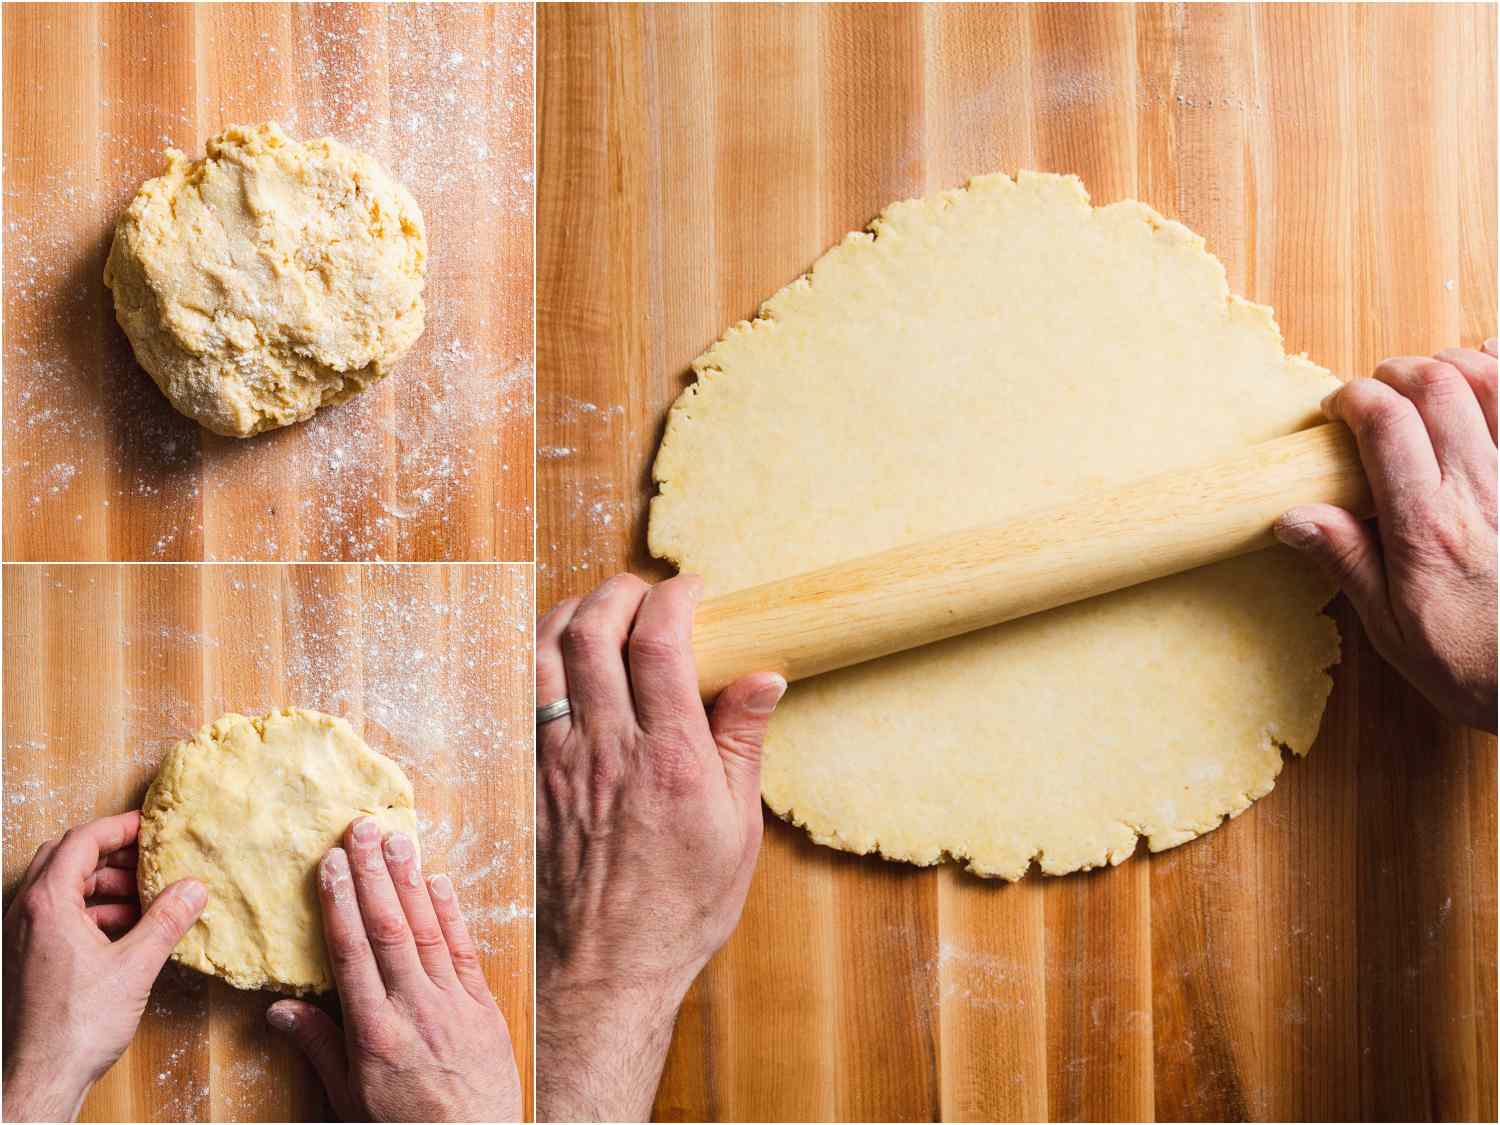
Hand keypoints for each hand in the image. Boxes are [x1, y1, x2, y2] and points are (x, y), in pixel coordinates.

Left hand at [2, 811, 205, 1121]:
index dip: (119, 829)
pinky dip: (91, 912)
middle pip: (66, 858)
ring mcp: (21, 937)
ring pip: (61, 888)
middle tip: (148, 860)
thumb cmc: (77, 1026)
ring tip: (144, 900)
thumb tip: (193, 888)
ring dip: (103, 886)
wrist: (41, 1077)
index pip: (81, 841)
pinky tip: (124, 931)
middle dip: (110, 854)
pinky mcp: (26, 958)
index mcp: (47, 904)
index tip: (150, 828)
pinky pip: (57, 916)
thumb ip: (166, 920)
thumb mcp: (135, 966)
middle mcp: (26, 914)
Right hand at [265, 818, 521, 1121]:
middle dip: (373, 876)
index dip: (340, 904)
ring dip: (410, 881)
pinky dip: (451, 913)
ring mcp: (453, 1004)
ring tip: (397, 839)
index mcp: (374, 1033)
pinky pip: (463, 950)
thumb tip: (279, 1007)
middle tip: (362, 829)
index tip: (331, 863)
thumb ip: (318, 1047)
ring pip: (428, 931)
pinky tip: (439, 881)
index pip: (352, 954)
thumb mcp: (348, 1099)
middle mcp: (414, 1009)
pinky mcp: (483, 1005)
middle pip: (390, 930)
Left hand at [535, 573, 786, 1121]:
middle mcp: (607, 749)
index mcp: (670, 758)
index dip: (675, 599)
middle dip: (620, 593)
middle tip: (645, 594)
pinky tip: (559, 657)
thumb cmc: (681, 907)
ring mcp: (557, 761)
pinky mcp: (528, 778)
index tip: (693, 591)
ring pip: (546, 653)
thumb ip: (743, 743)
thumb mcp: (738, 830)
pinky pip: (521, 695)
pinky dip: (539, 657)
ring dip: (572, 613)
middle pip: (594, 631)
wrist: (606, 970)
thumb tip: (764, 676)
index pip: (661, 644)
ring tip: (600, 611)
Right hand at [1276, 341, 1497, 730]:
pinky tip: (1490, 376)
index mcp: (1426, 528)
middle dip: (1398, 374)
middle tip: (1381, 391)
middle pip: (1438, 386)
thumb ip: (1348, 562)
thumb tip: (1294, 518)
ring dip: (1456, 366)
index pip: (1384, 424)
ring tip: (1433, 381)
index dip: (1354, 398)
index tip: (1339, 411)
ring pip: (1493, 380)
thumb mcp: (1394, 630)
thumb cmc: (1479, 665)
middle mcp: (1481, 491)